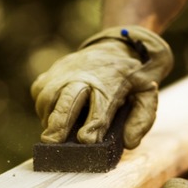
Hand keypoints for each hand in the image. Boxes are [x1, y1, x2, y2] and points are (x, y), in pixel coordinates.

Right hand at [31, 26, 172, 148]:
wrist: (117, 45)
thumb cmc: (132, 76)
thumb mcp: (147, 93)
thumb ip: (142, 118)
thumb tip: (130, 142)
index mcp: (112, 82)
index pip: (100, 107)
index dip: (92, 125)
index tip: (86, 140)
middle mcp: (85, 75)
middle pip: (67, 99)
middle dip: (59, 122)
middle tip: (52, 142)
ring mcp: (65, 71)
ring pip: (48, 96)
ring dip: (48, 118)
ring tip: (53, 135)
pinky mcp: (52, 71)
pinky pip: (40, 91)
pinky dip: (42, 107)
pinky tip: (51, 117)